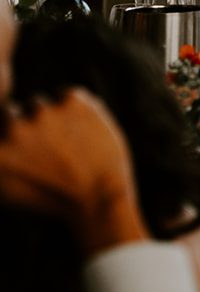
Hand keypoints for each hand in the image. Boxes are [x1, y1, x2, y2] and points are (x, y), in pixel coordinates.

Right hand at [0, 90, 148, 255]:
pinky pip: (66, 95)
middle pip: (12, 113)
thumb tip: (0, 145)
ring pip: (39, 103)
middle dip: (27, 127)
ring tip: (68, 144)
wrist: (98, 197)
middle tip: (51, 150)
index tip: (28, 153)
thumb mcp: (5, 189)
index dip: (10, 140)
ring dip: (50, 118)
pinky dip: (75, 108)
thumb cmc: (52, 197)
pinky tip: (83, 132)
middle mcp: (12, 128)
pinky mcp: (71, 101)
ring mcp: (42, 112)